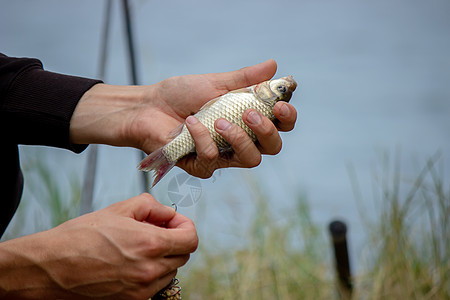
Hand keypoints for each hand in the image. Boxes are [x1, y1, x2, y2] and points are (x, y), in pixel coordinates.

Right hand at [0, 194, 197, 298]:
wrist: (50, 267)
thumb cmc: (81, 236)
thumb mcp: (119, 209)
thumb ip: (152, 207)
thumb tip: (168, 214)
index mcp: (150, 244)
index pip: (191, 239)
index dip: (186, 226)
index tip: (174, 222)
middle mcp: (150, 271)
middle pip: (183, 256)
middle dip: (174, 240)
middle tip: (155, 230)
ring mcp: (141, 290)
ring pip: (170, 272)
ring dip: (163, 258)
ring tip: (138, 246)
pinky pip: (154, 286)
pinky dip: (150, 273)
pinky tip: (130, 262)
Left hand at [70, 59, 296, 178]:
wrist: (148, 105)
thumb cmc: (180, 94)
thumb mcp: (215, 82)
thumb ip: (244, 78)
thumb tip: (274, 65)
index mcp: (247, 120)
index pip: (279, 126)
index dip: (286, 118)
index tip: (280, 104)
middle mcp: (239, 141)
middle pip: (271, 148)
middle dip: (267, 131)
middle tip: (250, 113)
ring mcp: (222, 156)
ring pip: (249, 159)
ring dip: (239, 138)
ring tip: (219, 120)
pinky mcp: (201, 166)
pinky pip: (212, 158)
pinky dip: (202, 138)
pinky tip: (191, 123)